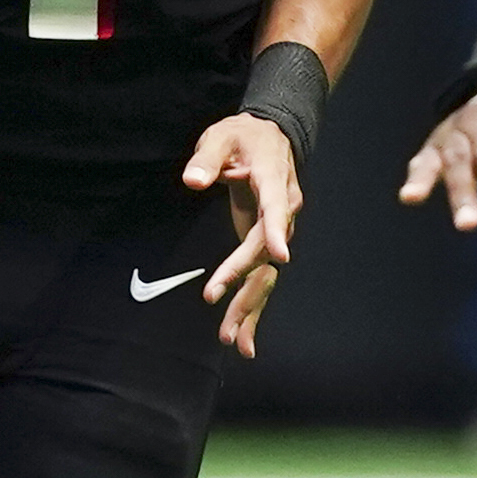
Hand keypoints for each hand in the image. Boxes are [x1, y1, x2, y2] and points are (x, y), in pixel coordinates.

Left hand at [180, 113, 300, 356]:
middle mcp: (283, 210)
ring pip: (267, 272)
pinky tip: (242, 336)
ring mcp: (277, 229)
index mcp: (275, 180)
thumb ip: (207, 158)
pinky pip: (262, 277)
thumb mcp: (221, 135)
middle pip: (267, 252)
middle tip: (221, 310)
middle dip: (246, 283)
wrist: (270, 137)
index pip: (276, 209)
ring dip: (250, 306)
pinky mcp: (266, 242)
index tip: (280, 257)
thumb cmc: (244, 135)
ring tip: (233, 342)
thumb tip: (193, 180)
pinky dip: (253, 306)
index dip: (275, 233)